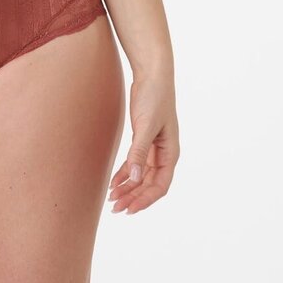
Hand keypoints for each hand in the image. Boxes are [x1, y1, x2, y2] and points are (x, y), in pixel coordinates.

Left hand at [108, 72, 179, 214]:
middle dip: (133, 197)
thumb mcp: (146, 126)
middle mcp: (164, 154)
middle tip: (116, 208)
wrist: (151, 74)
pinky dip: (125, 173)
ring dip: (128, 187)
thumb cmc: (154, 97)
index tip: (129, 209)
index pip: (160, 186)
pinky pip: (135, 163)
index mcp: (171, 153)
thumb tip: (136, 178)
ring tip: (112, 198)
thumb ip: (140, 152)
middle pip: (149, 184)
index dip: (145, 200)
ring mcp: (153, 148)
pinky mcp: (143, 139)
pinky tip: (113, 182)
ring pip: (141, 176)